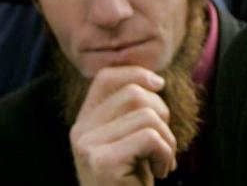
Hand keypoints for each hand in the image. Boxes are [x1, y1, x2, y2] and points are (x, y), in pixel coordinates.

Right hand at [70, 66, 176, 185]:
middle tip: (162, 144)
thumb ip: (133, 113)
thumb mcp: (131, 142)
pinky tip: (159, 173)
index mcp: (84, 122)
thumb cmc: (132, 182)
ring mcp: (87, 146)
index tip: (159, 85)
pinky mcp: (102, 162)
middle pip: (134, 93)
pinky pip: (150, 137)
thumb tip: (156, 80)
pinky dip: (166, 153)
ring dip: (167, 139)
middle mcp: (79, 131)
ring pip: (147, 114)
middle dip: (162, 114)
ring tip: (161, 162)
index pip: (106, 77)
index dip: (137, 73)